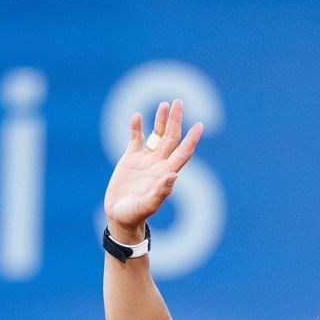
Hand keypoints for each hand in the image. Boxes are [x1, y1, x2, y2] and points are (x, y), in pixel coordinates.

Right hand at [103, 99, 202, 243]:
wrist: (119, 216)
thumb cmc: (135, 214)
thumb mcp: (147, 204)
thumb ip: (161, 191)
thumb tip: (173, 175)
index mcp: (166, 173)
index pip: (183, 152)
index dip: (191, 139)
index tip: (199, 125)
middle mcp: (158, 164)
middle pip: (170, 138)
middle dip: (175, 121)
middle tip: (178, 102)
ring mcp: (145, 160)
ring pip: (156, 135)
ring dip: (160, 120)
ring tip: (165, 104)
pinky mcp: (130, 159)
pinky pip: (135, 139)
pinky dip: (136, 127)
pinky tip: (137, 116)